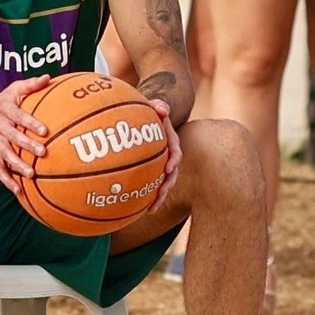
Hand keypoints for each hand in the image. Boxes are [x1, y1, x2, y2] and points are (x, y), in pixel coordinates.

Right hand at [0, 75, 51, 195]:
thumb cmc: (5, 102)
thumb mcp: (15, 89)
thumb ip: (31, 85)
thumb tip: (48, 78)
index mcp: (4, 109)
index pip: (18, 116)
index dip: (30, 123)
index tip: (45, 130)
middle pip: (10, 137)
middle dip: (26, 145)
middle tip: (43, 152)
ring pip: (3, 155)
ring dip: (16, 165)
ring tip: (31, 174)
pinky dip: (6, 180)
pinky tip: (18, 190)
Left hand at [144, 99, 181, 214]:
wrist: (147, 117)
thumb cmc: (149, 111)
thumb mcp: (154, 105)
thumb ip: (159, 105)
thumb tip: (163, 110)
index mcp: (170, 141)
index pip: (175, 151)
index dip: (173, 160)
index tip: (168, 168)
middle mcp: (168, 155)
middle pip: (172, 172)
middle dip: (168, 184)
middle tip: (161, 193)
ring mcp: (160, 165)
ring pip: (163, 183)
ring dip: (159, 196)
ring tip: (152, 208)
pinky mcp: (151, 171)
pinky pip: (151, 185)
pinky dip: (147, 197)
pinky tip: (139, 209)